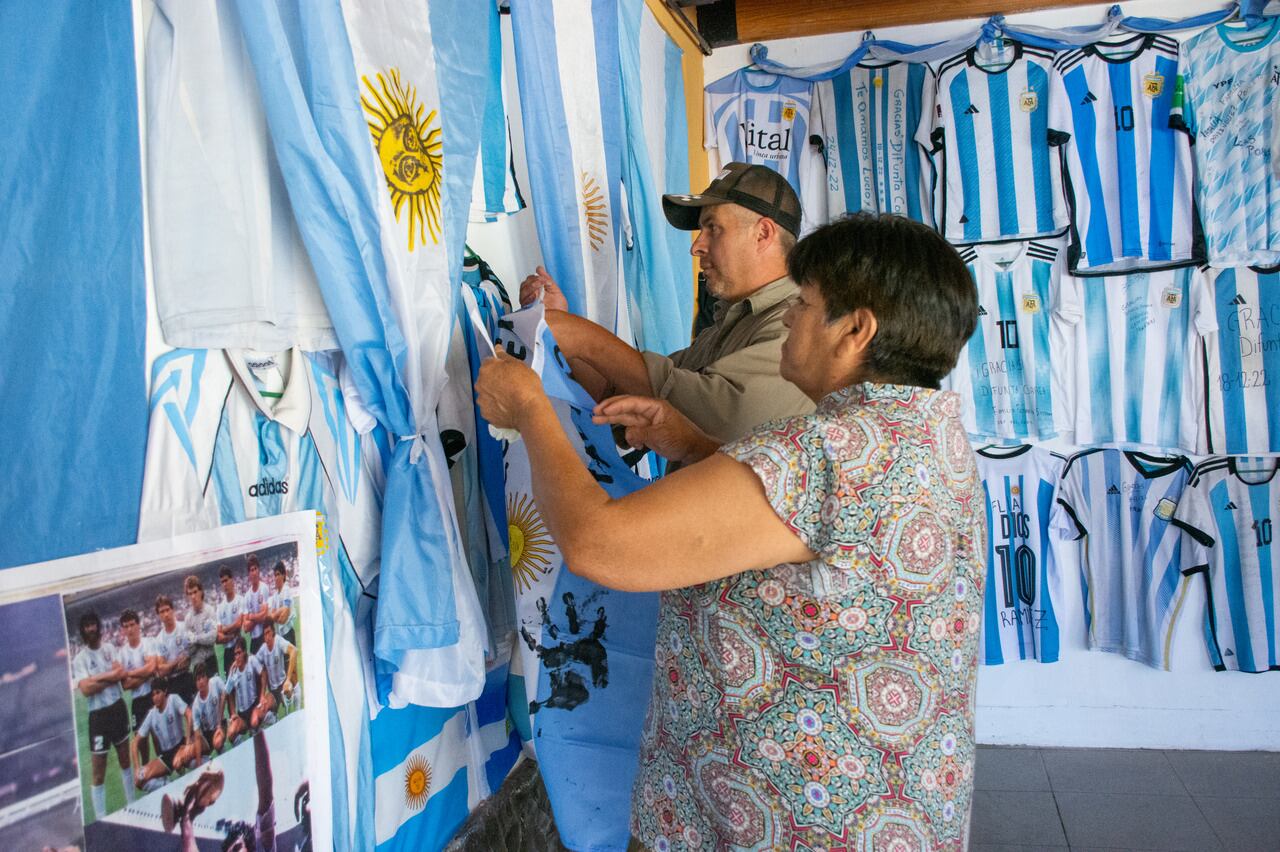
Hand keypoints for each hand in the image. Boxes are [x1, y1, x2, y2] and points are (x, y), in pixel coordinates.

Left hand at [475, 345, 545, 429]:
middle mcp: (480, 384)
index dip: (498, 366)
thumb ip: (505, 356)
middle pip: (485, 379)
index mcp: (486, 369)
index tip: (506, 370)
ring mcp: (482, 401)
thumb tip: (498, 349)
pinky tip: (507, 407)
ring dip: (494, 394)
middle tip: (510, 384)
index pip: (488, 362)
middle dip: (495, 380)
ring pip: (487, 394)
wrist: (529, 410)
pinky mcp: (486, 414)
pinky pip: (490, 408)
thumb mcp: (519, 364)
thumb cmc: (526, 386)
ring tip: (510, 398)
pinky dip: (496, 407)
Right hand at [519, 265, 568, 311]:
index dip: (535, 278)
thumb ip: (547, 279)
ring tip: (541, 288)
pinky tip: (537, 296)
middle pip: (524, 285)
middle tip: (542, 282)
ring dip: (532, 287)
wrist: (562, 321)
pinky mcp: (527, 311)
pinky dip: (530, 296)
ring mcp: (528, 305)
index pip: (529, 281)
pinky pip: (524, 301)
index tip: (544, 279)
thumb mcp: (554, 290)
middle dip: (533, 281)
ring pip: (523, 292)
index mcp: (536, 293)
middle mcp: (530, 299)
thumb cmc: (559, 310)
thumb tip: (539, 268)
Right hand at [592, 395, 716, 463]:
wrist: (693, 450)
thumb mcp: (660, 436)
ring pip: (626, 418)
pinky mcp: (647, 432)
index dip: (615, 405)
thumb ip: (641, 434)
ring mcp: (648, 422)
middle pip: (626, 408)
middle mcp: (649, 411)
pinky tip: (633, 445)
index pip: (631, 402)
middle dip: (609, 409)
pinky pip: (632, 431)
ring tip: (596, 420)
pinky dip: (629, 437)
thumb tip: (627, 435)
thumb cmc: (681, 439)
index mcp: (654, 406)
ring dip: (612, 420)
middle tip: (594, 413)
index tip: (602, 410)